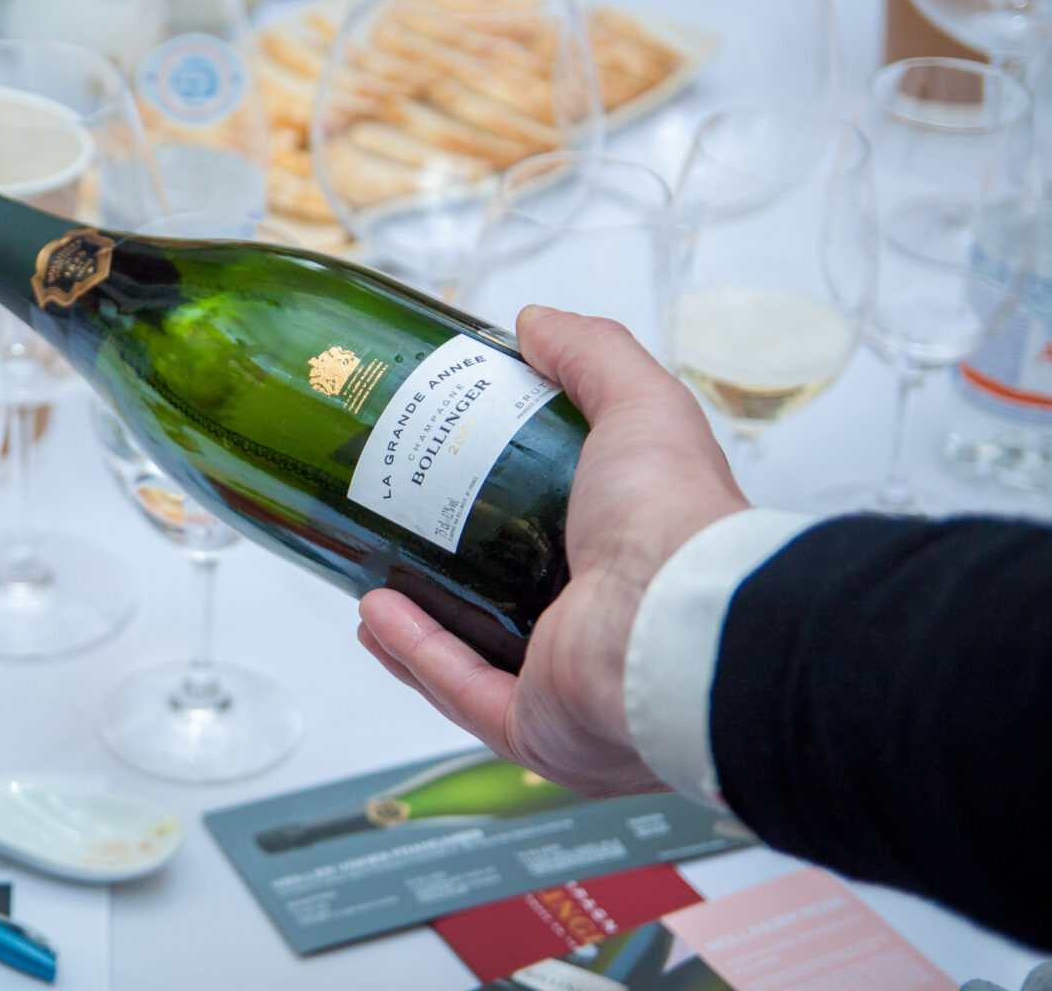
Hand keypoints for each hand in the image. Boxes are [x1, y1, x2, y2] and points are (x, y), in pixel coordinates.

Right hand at [358, 306, 747, 796]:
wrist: (682, 622)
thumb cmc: (678, 521)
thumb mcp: (640, 406)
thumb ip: (592, 355)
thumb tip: (536, 322)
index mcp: (633, 567)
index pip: (560, 547)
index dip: (498, 516)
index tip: (445, 476)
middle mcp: (605, 636)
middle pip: (509, 611)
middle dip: (446, 578)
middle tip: (393, 529)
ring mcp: (569, 690)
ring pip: (473, 663)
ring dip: (415, 627)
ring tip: (369, 582)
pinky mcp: (534, 729)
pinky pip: (459, 693)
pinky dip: (413, 656)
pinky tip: (372, 617)